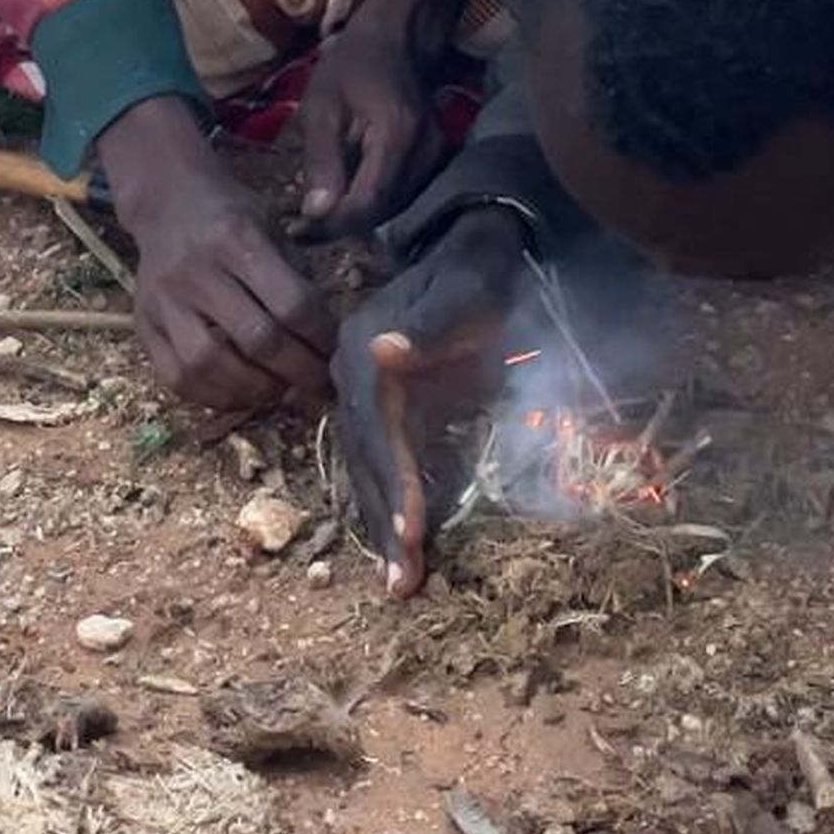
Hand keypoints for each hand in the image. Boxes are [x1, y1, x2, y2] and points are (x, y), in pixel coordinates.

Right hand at [101, 98, 329, 409]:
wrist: (167, 203)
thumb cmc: (231, 218)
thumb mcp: (272, 227)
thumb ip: (297, 278)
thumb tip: (327, 342)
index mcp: (237, 239)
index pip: (292, 303)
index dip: (322, 338)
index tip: (337, 353)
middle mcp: (196, 271)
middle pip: (257, 339)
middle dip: (299, 371)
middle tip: (319, 384)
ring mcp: (163, 301)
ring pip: (210, 365)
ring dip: (255, 390)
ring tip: (280, 391)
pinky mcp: (143, 324)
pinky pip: (176, 377)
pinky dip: (213, 396)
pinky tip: (240, 394)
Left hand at [297, 19, 448, 235]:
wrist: (396, 41)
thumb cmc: (352, 67)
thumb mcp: (321, 107)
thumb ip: (321, 161)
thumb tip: (315, 215)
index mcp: (398, 137)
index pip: (368, 203)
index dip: (334, 225)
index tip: (298, 232)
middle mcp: (427, 154)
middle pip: (383, 213)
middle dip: (340, 226)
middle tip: (300, 228)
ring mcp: (438, 159)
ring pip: (394, 210)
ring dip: (355, 218)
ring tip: (317, 216)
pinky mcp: (437, 163)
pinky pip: (402, 197)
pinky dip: (372, 205)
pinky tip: (344, 198)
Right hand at [331, 206, 529, 596]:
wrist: (478, 249)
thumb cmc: (480, 275)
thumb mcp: (465, 294)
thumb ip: (430, 325)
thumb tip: (383, 350)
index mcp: (364, 355)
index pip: (375, 432)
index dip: (391, 484)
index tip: (412, 531)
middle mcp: (353, 380)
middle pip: (366, 463)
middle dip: (385, 524)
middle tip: (404, 584)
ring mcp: (367, 398)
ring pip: (370, 473)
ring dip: (385, 527)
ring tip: (403, 584)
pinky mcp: (390, 412)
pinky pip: (385, 468)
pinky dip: (392, 507)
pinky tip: (406, 546)